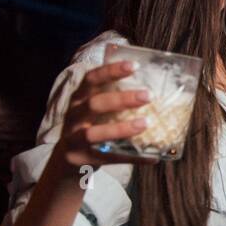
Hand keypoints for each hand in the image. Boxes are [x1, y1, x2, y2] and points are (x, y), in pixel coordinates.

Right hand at [49, 60, 159, 176]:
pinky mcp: (82, 159)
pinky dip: (131, 157)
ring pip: (94, 134)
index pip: (91, 79)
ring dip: (121, 129)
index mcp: (79, 99)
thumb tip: (158, 91)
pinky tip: (152, 157)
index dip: (110, 71)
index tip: (134, 65)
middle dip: (121, 99)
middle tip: (148, 95)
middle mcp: (73, 116)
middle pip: (94, 104)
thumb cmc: (90, 126)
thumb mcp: (95, 110)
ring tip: (145, 123)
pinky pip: (109, 158)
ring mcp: (74, 139)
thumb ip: (115, 99)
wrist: (67, 160)